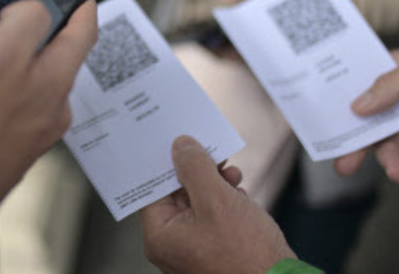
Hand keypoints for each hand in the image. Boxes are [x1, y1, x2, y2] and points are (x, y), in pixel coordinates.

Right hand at [0, 0, 97, 217]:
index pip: (85, 30)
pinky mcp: (10, 144)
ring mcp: (34, 128)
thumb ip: (27, 18)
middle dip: (44, 31)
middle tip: (19, 12)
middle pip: (59, 55)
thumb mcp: (2, 49)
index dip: (83, 3)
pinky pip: (13, 104)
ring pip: (34, 80)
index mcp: (58, 77)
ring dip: (18, 61)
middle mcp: (54, 105)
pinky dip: (1, 88)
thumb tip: (34, 9)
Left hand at [139, 136, 294, 273]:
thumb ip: (195, 168)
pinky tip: (240, 194)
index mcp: (161, 236)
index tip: (177, 143)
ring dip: (214, 184)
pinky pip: (214, 217)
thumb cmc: (246, 255)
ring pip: (198, 203)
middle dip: (196, 172)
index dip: (165, 164)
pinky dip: (226, 201)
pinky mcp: (217, 249)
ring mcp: (195, 248)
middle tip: (212, 152)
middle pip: (176, 195)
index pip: (153, 190)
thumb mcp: (217, 200)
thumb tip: (181, 146)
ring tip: (232, 173)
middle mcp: (173, 244)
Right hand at [335, 44, 398, 182]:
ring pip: (388, 145)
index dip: (341, 103)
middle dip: (357, 144)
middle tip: (344, 164)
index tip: (324, 122)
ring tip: (398, 171)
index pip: (361, 85)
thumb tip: (356, 105)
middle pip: (369, 122)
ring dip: (390, 160)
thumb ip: (388, 86)